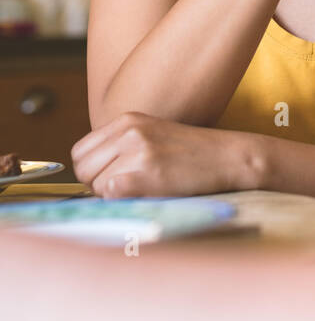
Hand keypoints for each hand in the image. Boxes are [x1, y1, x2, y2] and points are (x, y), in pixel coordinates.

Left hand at [70, 113, 255, 198]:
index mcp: (127, 120)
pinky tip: (145, 194)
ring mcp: (137, 150)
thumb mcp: (152, 137)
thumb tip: (90, 177)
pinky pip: (110, 193)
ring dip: (111, 195)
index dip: (90, 170)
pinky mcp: (145, 172)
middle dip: (95, 184)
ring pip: (95, 183)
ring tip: (141, 189)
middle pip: (83, 168)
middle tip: (123, 189)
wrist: (228, 157)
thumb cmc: (191, 155)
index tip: (109, 178)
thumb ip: (120, 148)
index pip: (80, 150)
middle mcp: (128, 131)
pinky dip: (121, 201)